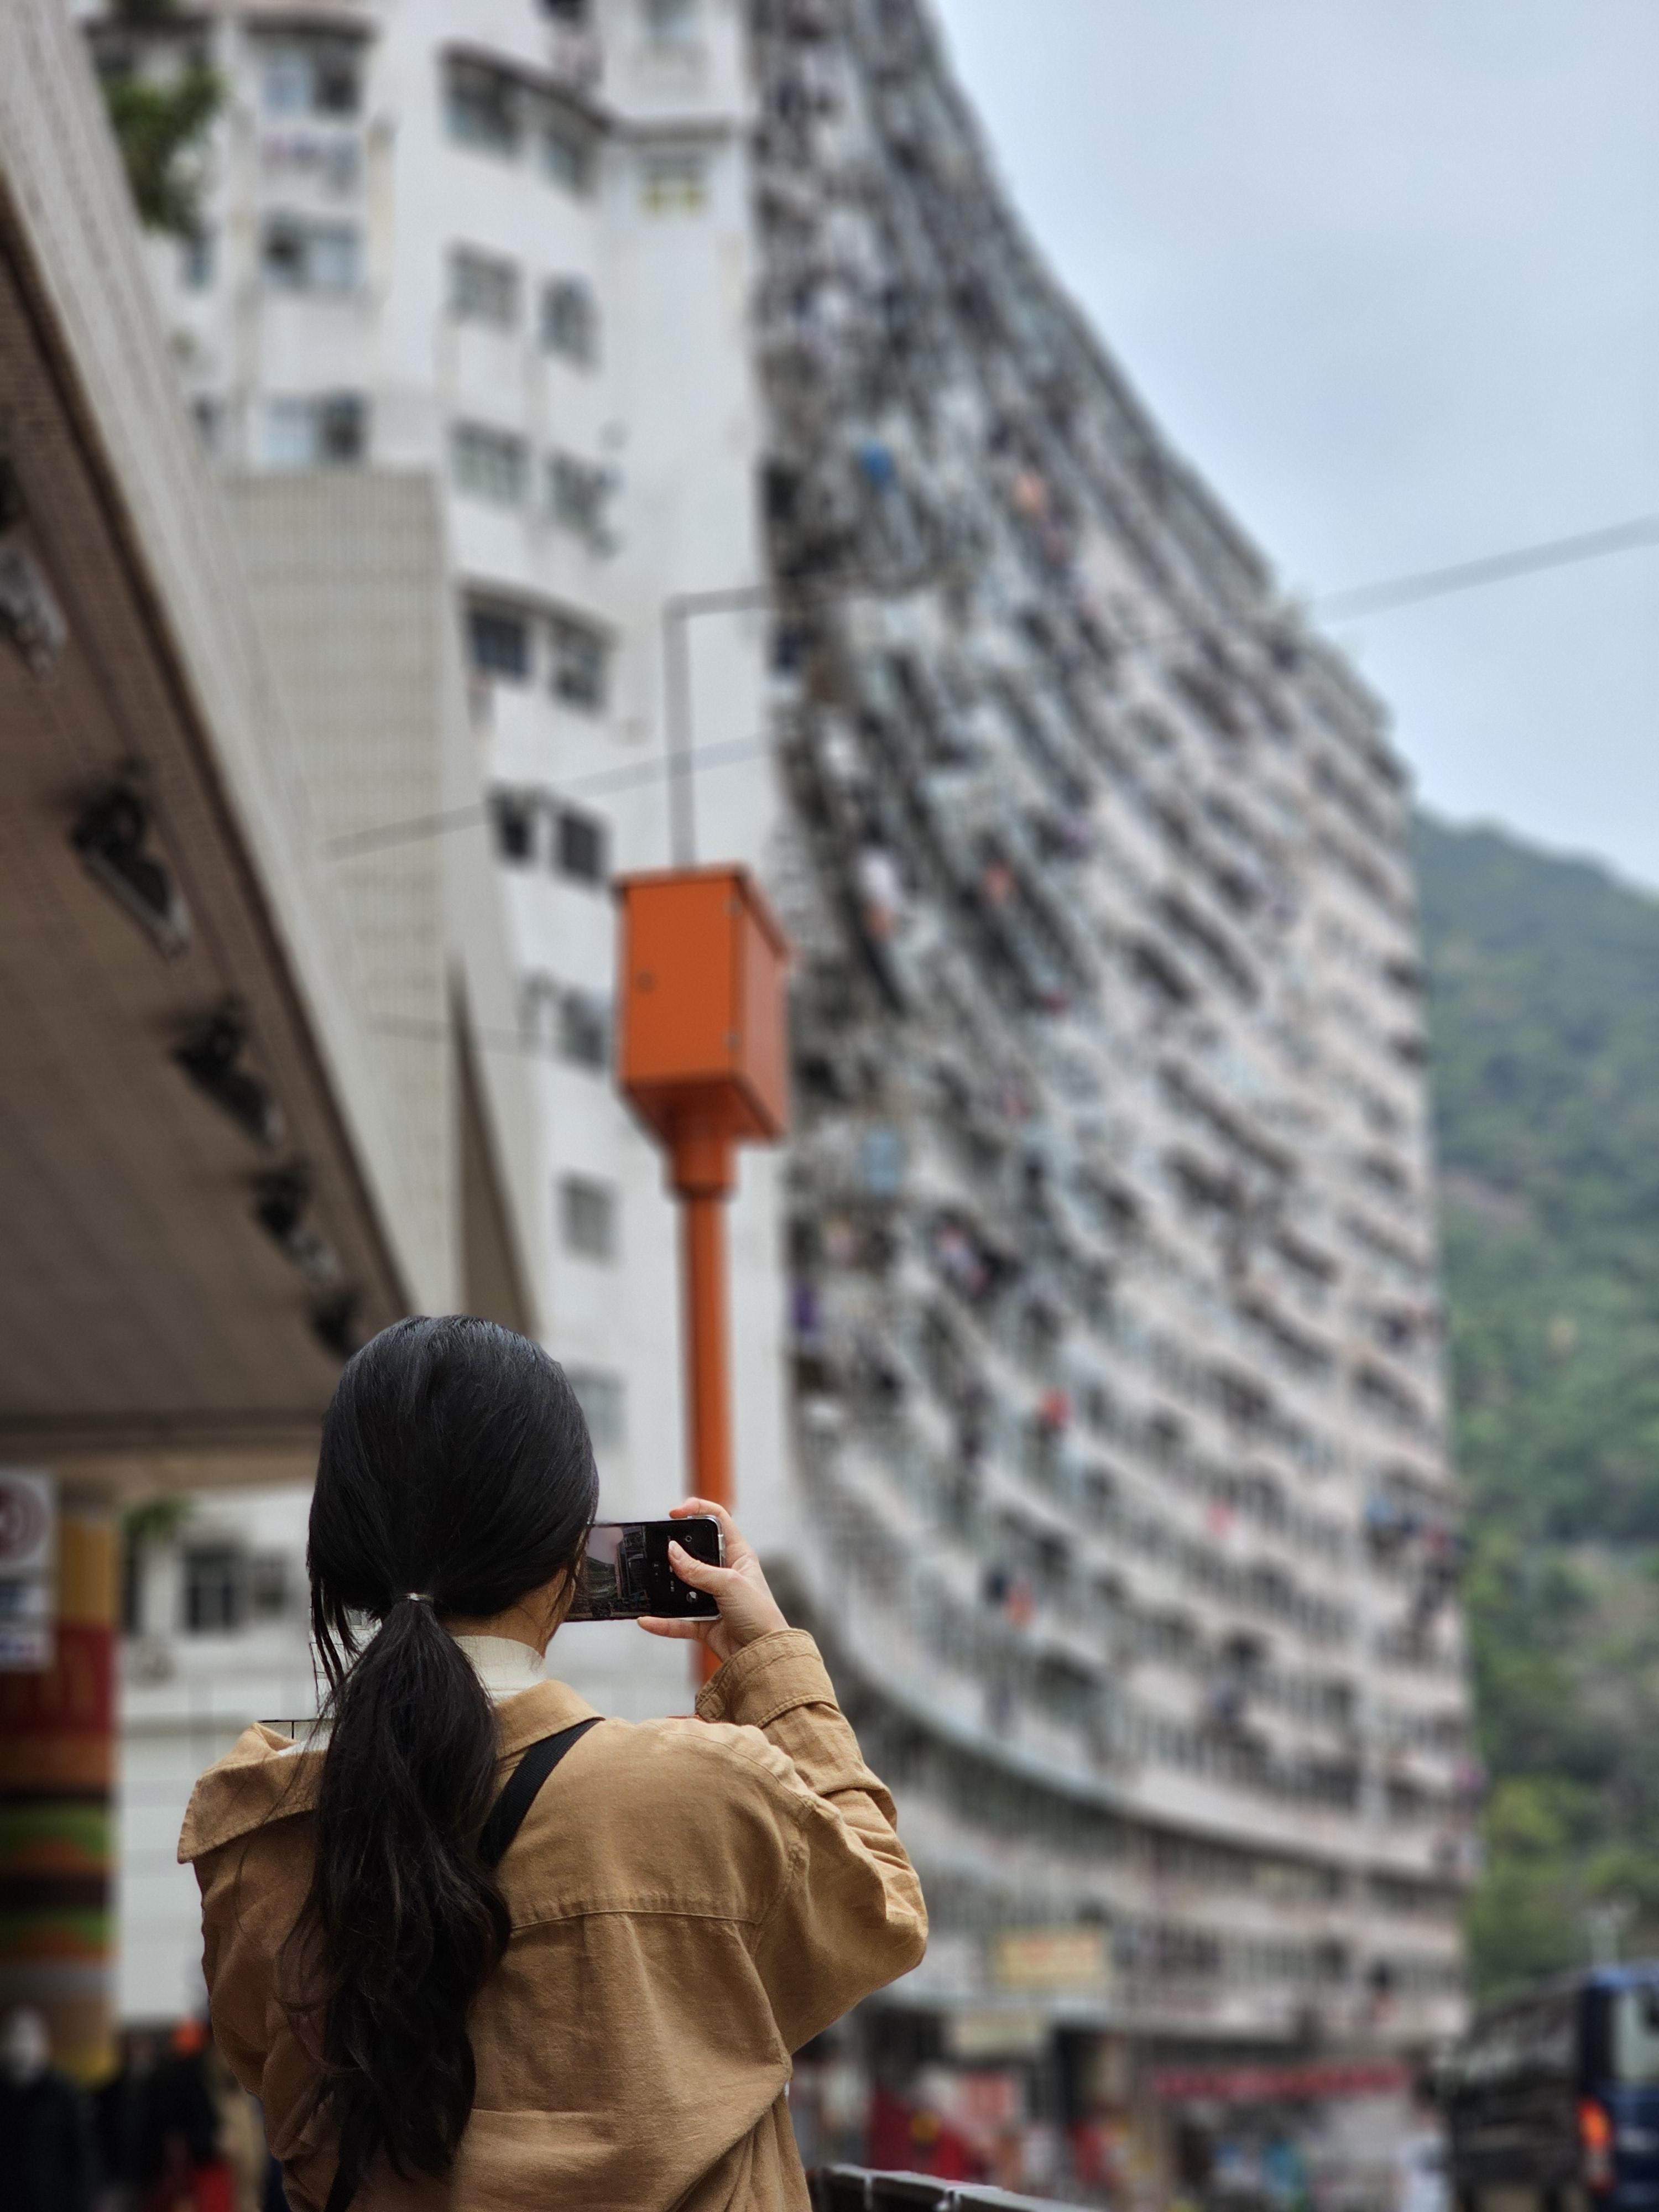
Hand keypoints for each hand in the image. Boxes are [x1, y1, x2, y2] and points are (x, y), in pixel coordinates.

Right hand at [637, 1498, 788, 1666]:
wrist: (764, 1656)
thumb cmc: (760, 1615)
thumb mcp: (729, 1584)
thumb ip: (698, 1570)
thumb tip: (673, 1552)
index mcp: (738, 1555)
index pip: (719, 1520)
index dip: (698, 1510)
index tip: (675, 1513)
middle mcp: (725, 1573)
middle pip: (695, 1552)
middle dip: (676, 1550)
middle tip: (658, 1550)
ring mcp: (713, 1598)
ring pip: (683, 1587)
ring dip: (667, 1588)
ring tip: (649, 1583)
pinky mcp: (705, 1622)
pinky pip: (678, 1620)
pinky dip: (663, 1622)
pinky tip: (647, 1620)